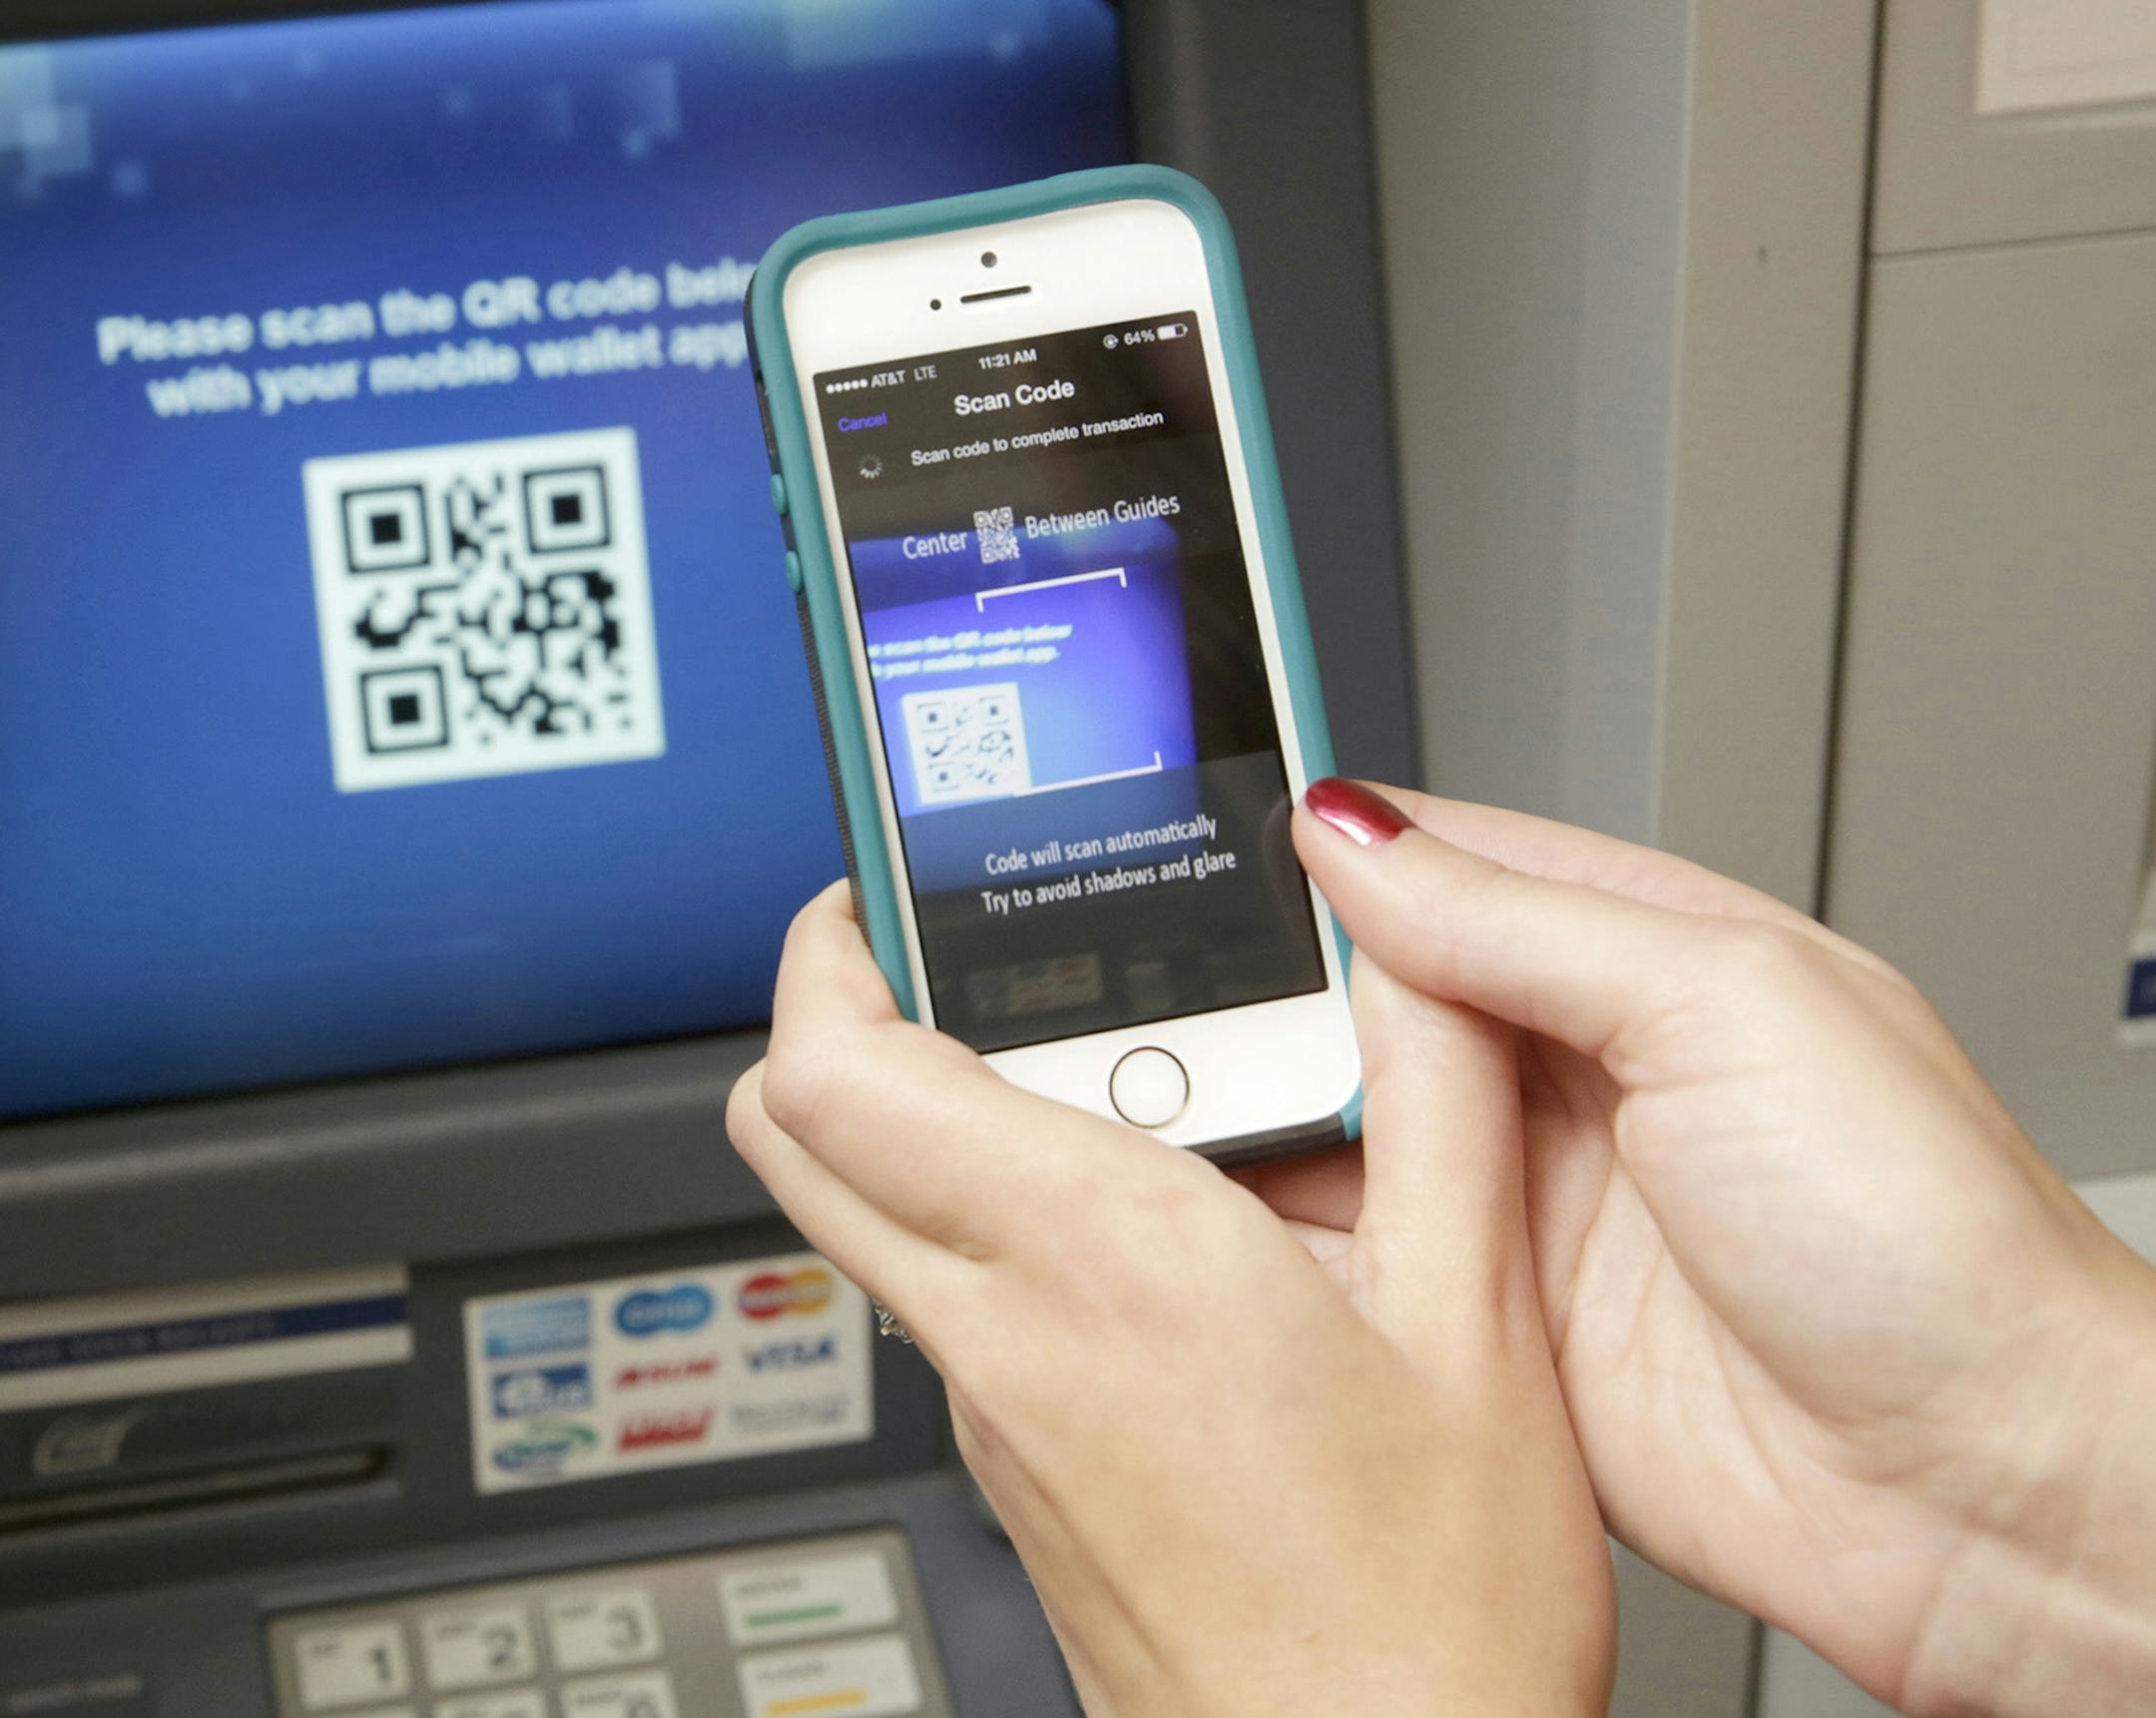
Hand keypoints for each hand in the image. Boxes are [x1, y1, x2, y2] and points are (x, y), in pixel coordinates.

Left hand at [727, 882, 1613, 1717]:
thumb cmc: (1424, 1630)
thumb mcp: (1481, 1330)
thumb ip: (1439, 1105)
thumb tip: (1414, 951)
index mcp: (1104, 1264)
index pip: (839, 1071)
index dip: (824, 948)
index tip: (879, 887)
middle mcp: (1007, 1335)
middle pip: (798, 1134)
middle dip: (835, 1013)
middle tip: (945, 956)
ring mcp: (991, 1414)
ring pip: (863, 1215)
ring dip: (919, 1113)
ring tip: (1088, 1067)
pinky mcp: (1013, 1468)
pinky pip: (942, 1298)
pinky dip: (985, 1216)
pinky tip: (1137, 1212)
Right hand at [1270, 780, 2155, 1717]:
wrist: (1981, 1495)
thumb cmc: (1929, 1242)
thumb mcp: (1726, 1011)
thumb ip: (1525, 922)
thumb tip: (1359, 836)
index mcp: (1647, 956)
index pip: (1452, 864)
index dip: (1334, 857)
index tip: (1212, 860)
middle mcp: (1582, 1070)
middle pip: (1380, 998)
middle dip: (1282, 996)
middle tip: (1179, 1005)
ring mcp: (1537, 1200)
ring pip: (1357, 1126)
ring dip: (1275, 1116)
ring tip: (1181, 1106)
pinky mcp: (1502, 1323)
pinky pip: (1366, 1259)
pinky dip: (1291, 1244)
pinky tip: (1227, 1223)